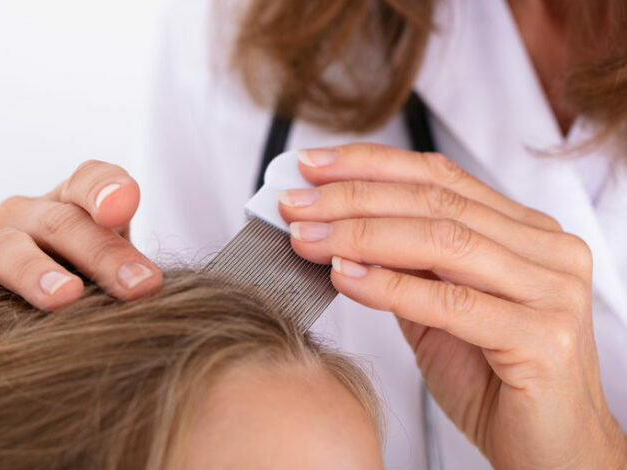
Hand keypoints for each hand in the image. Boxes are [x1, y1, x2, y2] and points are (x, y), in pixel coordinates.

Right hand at [0, 160, 162, 320]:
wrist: (44, 322)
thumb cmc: (91, 289)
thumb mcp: (121, 271)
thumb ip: (134, 268)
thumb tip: (149, 284)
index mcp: (69, 205)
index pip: (87, 182)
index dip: (105, 190)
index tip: (124, 207)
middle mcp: (25, 219)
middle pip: (58, 222)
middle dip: (100, 253)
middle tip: (136, 285)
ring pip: (4, 249)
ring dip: (35, 272)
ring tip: (66, 297)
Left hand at [279, 144, 626, 468]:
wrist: (551, 450)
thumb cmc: (496, 379)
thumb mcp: (442, 310)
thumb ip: (406, 266)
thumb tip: (336, 228)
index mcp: (526, 232)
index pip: (440, 176)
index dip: (370, 165)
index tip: (312, 166)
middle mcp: (546, 250)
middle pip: (435, 202)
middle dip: (352, 198)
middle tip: (295, 205)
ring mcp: (551, 290)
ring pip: (443, 241)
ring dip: (361, 235)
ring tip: (308, 240)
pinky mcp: (542, 337)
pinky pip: (452, 302)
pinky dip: (389, 286)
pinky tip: (345, 277)